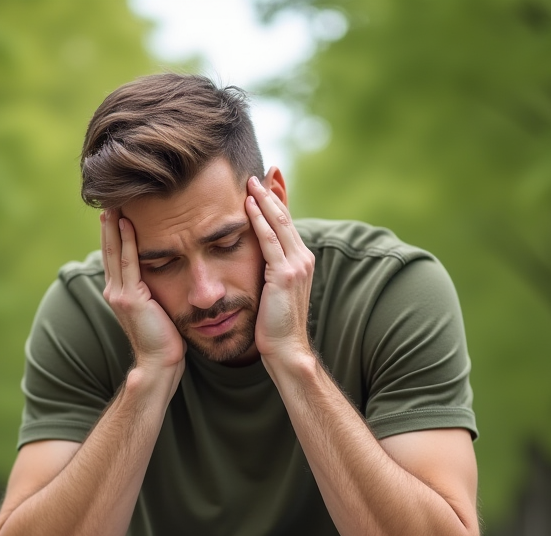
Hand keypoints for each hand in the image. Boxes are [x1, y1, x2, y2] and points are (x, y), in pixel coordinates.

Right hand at [101, 208, 185, 372]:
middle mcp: (114, 290)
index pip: (115, 256)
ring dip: (114, 226)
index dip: (113, 233)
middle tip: (109, 199)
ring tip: (113, 203)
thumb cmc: (164, 338)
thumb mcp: (157, 308)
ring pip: (115, 252)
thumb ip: (153, 290)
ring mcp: (119, 294)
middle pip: (109, 249)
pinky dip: (127, 242)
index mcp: (120, 292)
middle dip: (108, 224)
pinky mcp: (129, 298)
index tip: (116, 210)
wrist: (159, 363)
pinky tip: (126, 223)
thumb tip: (167, 272)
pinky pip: (128, 262)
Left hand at [245, 176, 314, 363]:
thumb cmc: (275, 325)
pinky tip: (248, 205)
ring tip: (250, 180)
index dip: (279, 199)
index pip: (287, 223)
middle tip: (259, 170)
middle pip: (285, 216)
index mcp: (301, 260)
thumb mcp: (273, 291)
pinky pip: (269, 240)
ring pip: (278, 223)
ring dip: (264, 199)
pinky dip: (258, 219)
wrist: (286, 349)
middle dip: (272, 192)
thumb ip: (270, 270)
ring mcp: (296, 265)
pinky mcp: (284, 274)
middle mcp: (303, 258)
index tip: (269, 178)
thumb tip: (259, 258)